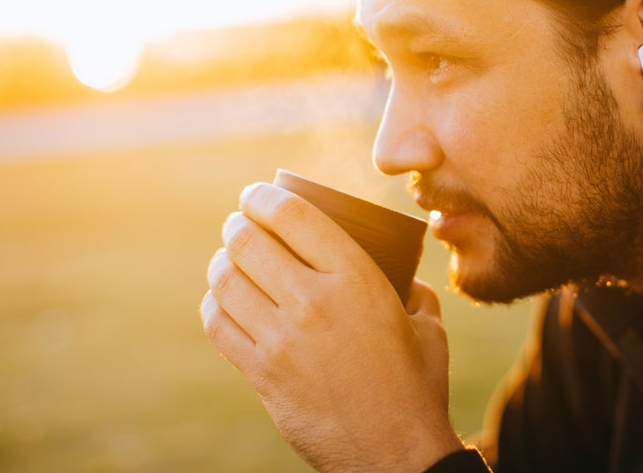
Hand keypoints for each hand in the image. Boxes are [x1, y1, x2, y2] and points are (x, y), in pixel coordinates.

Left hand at [200, 182, 463, 471]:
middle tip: (239, 224)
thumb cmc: (417, 385)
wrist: (396, 452)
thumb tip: (405, 275)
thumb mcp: (428, 324)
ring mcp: (282, 340)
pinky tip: (224, 300)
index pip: (293, 216)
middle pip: (249, 243)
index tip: (254, 195)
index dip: (262, 197)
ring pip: (226, 281)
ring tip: (228, 259)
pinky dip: (214, 305)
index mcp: (356, 278)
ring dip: (221, 262)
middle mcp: (314, 302)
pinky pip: (219, 325)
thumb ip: (414, 290)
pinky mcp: (263, 374)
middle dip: (236, 225)